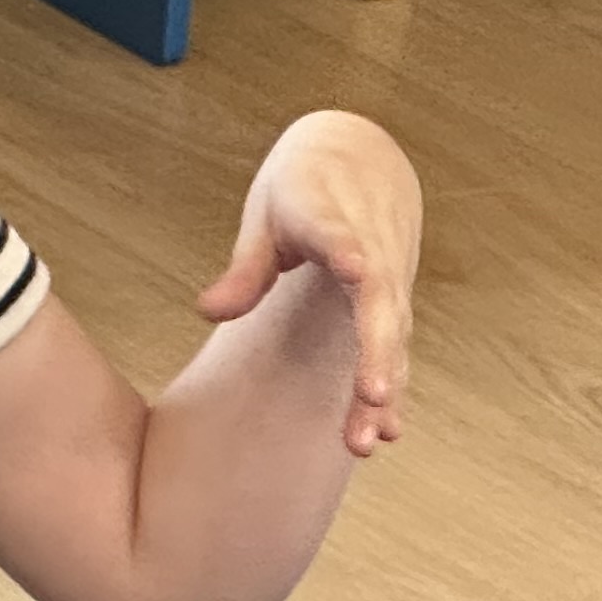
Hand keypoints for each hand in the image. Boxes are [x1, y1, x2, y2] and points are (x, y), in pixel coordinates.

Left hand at [198, 110, 421, 457]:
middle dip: (377, 355)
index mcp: (333, 219)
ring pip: (393, 340)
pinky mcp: (392, 305)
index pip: (342, 235)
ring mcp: (390, 283)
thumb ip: (245, 268)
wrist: (364, 158)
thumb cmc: (304, 189)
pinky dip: (391, 390)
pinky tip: (384, 436)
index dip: (348, 251)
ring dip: (383, 390)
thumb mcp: (266, 216)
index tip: (356, 266)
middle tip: (371, 398)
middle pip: (380, 308)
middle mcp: (373, 254)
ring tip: (364, 442)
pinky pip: (394, 350)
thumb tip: (207, 312)